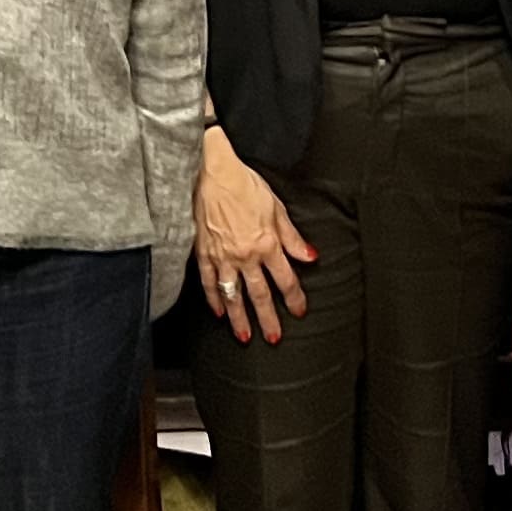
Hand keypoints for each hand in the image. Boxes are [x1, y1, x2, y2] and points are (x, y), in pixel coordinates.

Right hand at [193, 127, 316, 345]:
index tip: (299, 311)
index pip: (285, 279)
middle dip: (268, 319)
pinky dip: (214, 299)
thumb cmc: (243, 184)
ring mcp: (222, 257)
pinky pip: (208, 283)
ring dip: (240, 318)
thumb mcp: (276, 207)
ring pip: (233, 295)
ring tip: (245, 336)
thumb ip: (292, 237)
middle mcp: (245, 255)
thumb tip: (309, 255)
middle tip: (274, 338)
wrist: (210, 172)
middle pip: (260, 294)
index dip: (294, 298)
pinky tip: (218, 312)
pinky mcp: (202, 253)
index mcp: (266, 243)